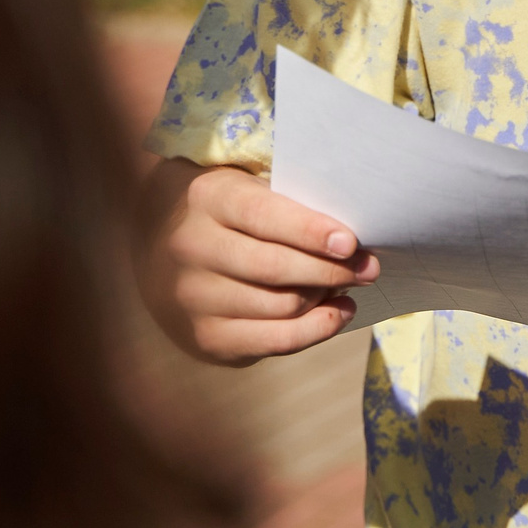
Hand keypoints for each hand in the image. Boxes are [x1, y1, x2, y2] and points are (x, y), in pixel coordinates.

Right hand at [136, 157, 377, 364]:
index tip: (350, 242)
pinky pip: (271, 342)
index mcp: (207, 199)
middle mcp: (191, 249)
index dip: (310, 232)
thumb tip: (353, 241)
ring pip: (278, 307)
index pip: (264, 217)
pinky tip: (337, 313)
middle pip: (275, 268)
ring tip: (351, 286)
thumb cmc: (227, 208)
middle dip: (331, 271)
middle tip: (369, 268)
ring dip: (325, 298)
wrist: (159, 241)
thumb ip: (289, 203)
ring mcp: (192, 298)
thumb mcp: (245, 185)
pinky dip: (313, 330)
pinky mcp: (202, 337)